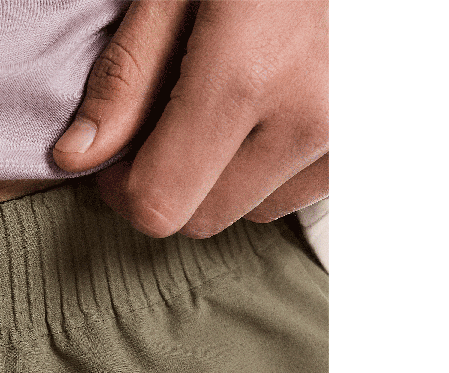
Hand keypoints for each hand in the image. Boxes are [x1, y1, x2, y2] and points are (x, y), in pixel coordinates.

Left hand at [52, 0, 327, 237]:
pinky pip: (303, 189)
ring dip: (225, 176)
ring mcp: (354, 131)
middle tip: (164, 128)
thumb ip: (129, 73)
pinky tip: (273, 106)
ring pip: (254, 209)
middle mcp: (312, 114)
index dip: (123, 191)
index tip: (115, 160)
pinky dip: (275, 164)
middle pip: (203, 217)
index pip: (161, 202)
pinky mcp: (376, 138)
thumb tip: (78, 156)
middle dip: (172, 185)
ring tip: (230, 103)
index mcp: (249, 74)